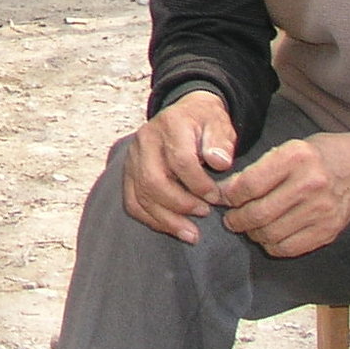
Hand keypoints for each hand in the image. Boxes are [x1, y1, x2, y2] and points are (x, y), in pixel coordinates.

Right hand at [121, 89, 238, 242]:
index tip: (216, 197)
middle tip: (205, 213)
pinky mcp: (128, 172)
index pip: (180, 160)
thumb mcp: (220, 124)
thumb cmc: (204, 123)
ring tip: (192, 233)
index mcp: (170, 124)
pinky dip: (151, 219)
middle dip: (181, 204)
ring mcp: (133, 157)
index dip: (199, 184)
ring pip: (141, 195)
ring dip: (167, 219)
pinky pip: (132, 202)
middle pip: (153, 180)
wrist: (185, 114)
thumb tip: (220, 162)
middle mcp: (145, 140)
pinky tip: (172, 228)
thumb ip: (221, 142)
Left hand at [218, 130, 349, 258]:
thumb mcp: (290, 148)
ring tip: (247, 227)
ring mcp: (321, 210)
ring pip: (271, 233)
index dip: (228, 195)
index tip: (221, 197)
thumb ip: (261, 169)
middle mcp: (309, 184)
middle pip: (258, 213)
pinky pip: (290, 247)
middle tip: (229, 218)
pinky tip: (268, 236)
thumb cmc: (319, 155)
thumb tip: (227, 192)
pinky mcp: (329, 230)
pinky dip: (272, 245)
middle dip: (235, 219)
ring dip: (252, 234)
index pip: (249, 184)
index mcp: (295, 157)